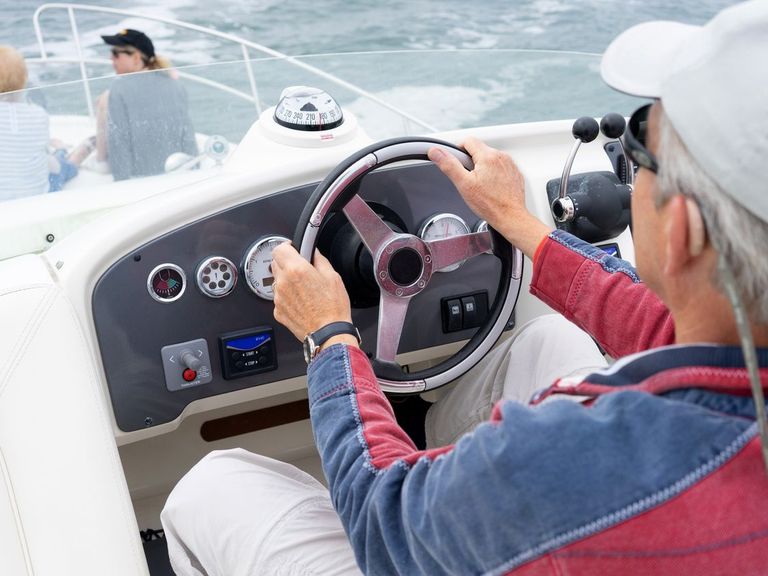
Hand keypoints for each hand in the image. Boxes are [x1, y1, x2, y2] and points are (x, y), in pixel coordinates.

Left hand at [271, 243, 353, 342]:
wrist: (328, 333)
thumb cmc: (333, 309)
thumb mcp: (333, 276)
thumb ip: (319, 259)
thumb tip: (313, 252)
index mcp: (296, 270)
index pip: (279, 249)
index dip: (288, 246)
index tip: (294, 249)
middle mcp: (284, 283)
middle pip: (276, 263)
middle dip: (288, 263)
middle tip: (302, 269)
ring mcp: (279, 298)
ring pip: (277, 281)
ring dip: (287, 281)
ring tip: (304, 289)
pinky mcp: (278, 311)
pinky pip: (279, 298)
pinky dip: (287, 297)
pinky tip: (302, 301)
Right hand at [427, 137, 551, 258]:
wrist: (510, 217)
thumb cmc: (490, 204)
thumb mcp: (464, 184)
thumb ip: (449, 165)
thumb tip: (436, 152)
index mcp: (487, 156)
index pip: (468, 140)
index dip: (458, 150)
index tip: (457, 163)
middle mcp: (501, 156)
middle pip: (479, 149)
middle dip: (470, 161)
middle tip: (469, 179)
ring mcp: (509, 164)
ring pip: (490, 158)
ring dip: (482, 167)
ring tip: (481, 185)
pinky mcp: (514, 172)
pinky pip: (500, 166)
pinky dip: (494, 173)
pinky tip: (491, 187)